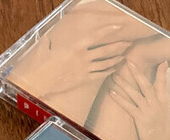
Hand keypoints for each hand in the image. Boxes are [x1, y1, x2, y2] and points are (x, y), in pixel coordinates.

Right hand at [13, 22, 135, 97]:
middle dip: (119, 46)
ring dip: (116, 59)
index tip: (118, 26)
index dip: (109, 30)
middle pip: (105, 50)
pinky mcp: (84, 79)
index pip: (96, 36)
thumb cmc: (42, 64)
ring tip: (124, 56)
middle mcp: (82, 57)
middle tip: (128, 43)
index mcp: (75, 46)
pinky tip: (114, 69)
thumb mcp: (46, 46)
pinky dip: (108, 71)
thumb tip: (50, 32)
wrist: (41, 82)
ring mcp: (84, 69)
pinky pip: (99, 75)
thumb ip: (52, 38)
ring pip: (105, 63)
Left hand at [108, 60, 169, 139]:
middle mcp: (156, 103)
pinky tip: (111, 92)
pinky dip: (119, 98)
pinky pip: (128, 106)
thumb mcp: (162, 107)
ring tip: (115, 76)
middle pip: (146, 85)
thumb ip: (160, 94)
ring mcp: (148, 111)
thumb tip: (159, 84)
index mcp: (162, 100)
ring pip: (135, 94)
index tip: (161, 60)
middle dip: (137, 73)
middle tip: (128, 61)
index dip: (161, 72)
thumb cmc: (159, 123)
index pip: (162, 82)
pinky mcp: (140, 119)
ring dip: (124, 84)